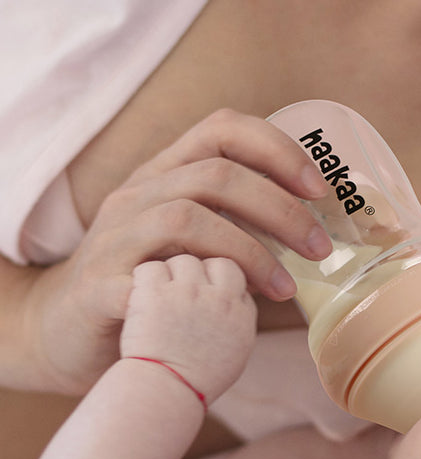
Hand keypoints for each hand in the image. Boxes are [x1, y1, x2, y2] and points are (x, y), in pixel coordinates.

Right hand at [27, 109, 330, 392]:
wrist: (64, 330)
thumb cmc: (151, 282)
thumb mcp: (193, 241)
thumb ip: (240, 226)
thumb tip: (317, 235)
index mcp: (164, 175)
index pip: (222, 129)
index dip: (276, 149)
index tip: (319, 188)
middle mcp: (136, 195)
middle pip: (215, 174)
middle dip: (279, 209)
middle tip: (318, 248)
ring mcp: (113, 238)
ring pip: (187, 218)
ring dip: (250, 251)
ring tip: (286, 289)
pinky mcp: (99, 286)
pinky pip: (153, 277)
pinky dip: (200, 287)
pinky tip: (233, 310)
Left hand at [121, 255, 256, 403]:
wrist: (160, 397)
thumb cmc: (194, 381)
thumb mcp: (235, 349)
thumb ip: (239, 315)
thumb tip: (242, 288)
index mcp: (242, 313)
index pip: (238, 275)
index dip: (219, 281)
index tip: (204, 294)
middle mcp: (219, 298)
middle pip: (216, 260)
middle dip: (200, 270)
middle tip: (180, 292)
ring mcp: (187, 293)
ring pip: (183, 260)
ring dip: (170, 273)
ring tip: (158, 298)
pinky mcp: (156, 294)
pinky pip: (152, 268)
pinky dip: (144, 280)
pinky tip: (138, 298)